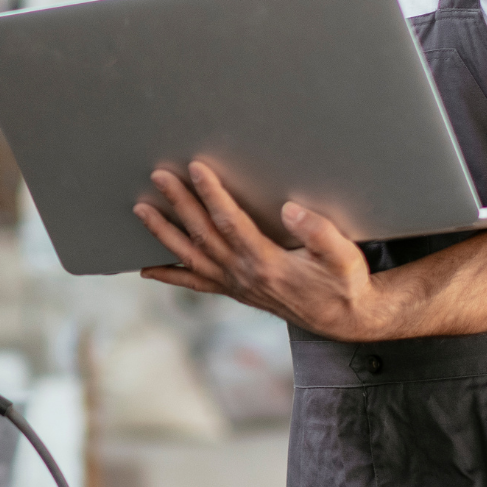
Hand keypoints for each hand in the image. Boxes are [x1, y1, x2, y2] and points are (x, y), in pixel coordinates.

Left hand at [133, 162, 390, 340]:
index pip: (230, 222)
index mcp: (266, 262)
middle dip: (179, 203)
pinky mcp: (235, 290)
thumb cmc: (345, 282)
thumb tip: (291, 210)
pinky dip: (170, 276)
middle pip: (202, 234)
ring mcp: (235, 284)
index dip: (212, 194)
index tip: (196, 168)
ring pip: (191, 257)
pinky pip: (195, 284)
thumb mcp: (343, 257)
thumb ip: (320, 233)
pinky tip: (146, 270)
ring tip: (141, 209)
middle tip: (158, 176)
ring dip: (164, 233)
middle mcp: (243, 275)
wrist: (344, 318)